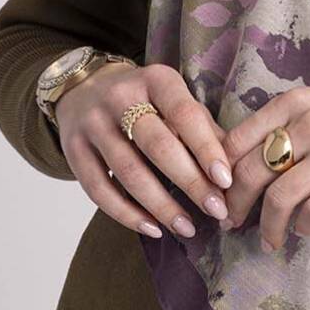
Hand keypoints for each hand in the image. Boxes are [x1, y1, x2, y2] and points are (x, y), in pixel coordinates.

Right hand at [55, 60, 235, 241]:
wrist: (84, 89)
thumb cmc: (146, 100)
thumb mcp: (175, 100)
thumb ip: (203, 128)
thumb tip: (236, 166)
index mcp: (156, 79)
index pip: (185, 114)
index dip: (206, 148)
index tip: (226, 181)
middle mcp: (120, 97)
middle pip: (157, 145)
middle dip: (190, 182)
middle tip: (215, 210)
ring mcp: (92, 123)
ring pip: (128, 171)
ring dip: (161, 205)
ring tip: (187, 228)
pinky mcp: (72, 149)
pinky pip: (98, 189)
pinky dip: (126, 214)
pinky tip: (152, 229)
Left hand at [217, 82, 309, 251]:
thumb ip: (291, 125)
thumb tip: (246, 161)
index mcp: (300, 102)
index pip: (239, 139)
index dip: (221, 173)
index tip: (218, 194)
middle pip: (253, 172)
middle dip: (235, 205)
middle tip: (231, 223)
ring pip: (281, 196)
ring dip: (268, 226)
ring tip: (268, 240)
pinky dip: (302, 226)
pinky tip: (304, 230)